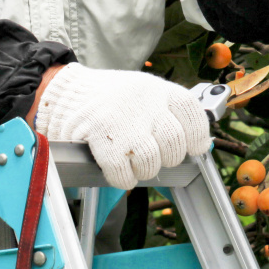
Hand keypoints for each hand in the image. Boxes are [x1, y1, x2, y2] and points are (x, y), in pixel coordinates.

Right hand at [34, 64, 210, 188]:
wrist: (69, 91)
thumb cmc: (112, 98)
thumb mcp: (145, 94)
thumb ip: (169, 114)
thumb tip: (199, 145)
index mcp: (158, 90)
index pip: (192, 113)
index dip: (197, 136)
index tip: (194, 147)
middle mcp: (145, 103)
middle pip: (174, 142)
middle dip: (168, 158)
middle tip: (156, 157)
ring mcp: (124, 120)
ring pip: (151, 159)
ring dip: (144, 169)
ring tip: (134, 163)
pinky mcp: (101, 135)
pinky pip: (122, 170)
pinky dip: (122, 177)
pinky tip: (119, 171)